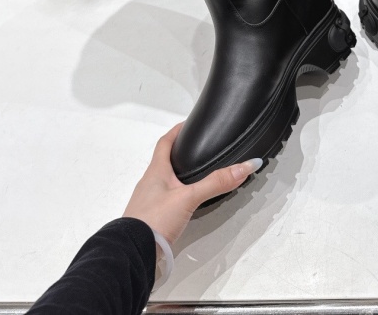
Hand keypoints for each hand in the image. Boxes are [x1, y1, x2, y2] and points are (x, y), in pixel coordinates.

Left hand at [123, 122, 261, 246]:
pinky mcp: (151, 219)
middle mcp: (149, 183)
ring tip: (195, 176)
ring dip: (177, 177)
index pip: (165, 142)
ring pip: (164, 182)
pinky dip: (176, 197)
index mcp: (156, 171)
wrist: (132, 254)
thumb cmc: (154, 220)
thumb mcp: (189, 198)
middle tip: (195, 149)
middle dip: (179, 154)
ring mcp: (148, 202)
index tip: (188, 124)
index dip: (176, 131)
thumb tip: (245, 166)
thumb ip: (216, 183)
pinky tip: (185, 205)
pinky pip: (164, 200)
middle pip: (163, 161)